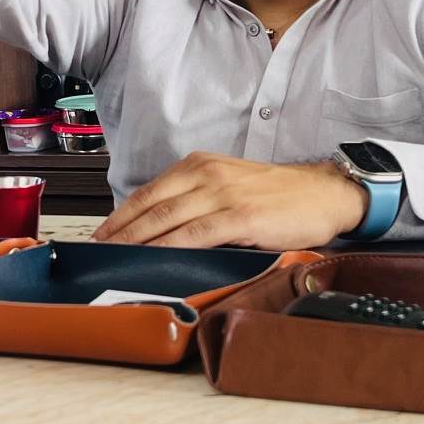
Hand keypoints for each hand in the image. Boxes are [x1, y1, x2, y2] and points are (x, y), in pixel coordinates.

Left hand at [91, 153, 368, 250]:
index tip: (102, 234)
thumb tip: (162, 228)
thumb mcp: (230, 183)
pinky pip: (196, 234)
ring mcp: (223, 194)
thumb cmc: (279, 194)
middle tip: (98, 252)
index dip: (121, 215)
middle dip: (120, 231)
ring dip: (137, 241)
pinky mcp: (241, 217)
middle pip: (151, 205)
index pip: (149, 191)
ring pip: (167, 219)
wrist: (325, 193)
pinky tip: (154, 259)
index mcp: (201, 164)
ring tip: (117, 259)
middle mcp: (207, 174)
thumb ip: (198, 197)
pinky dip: (170, 247)